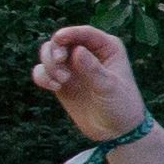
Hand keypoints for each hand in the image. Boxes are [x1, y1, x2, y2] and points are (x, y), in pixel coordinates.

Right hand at [32, 23, 144, 140]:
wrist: (117, 131)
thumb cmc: (121, 105)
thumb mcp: (109, 87)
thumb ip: (93, 70)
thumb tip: (77, 51)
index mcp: (107, 47)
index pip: (85, 33)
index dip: (70, 33)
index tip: (58, 39)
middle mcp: (88, 53)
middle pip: (61, 41)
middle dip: (55, 50)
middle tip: (60, 64)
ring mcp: (73, 67)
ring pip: (49, 54)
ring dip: (49, 64)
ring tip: (61, 82)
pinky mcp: (61, 82)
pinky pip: (43, 72)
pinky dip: (42, 76)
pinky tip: (54, 87)